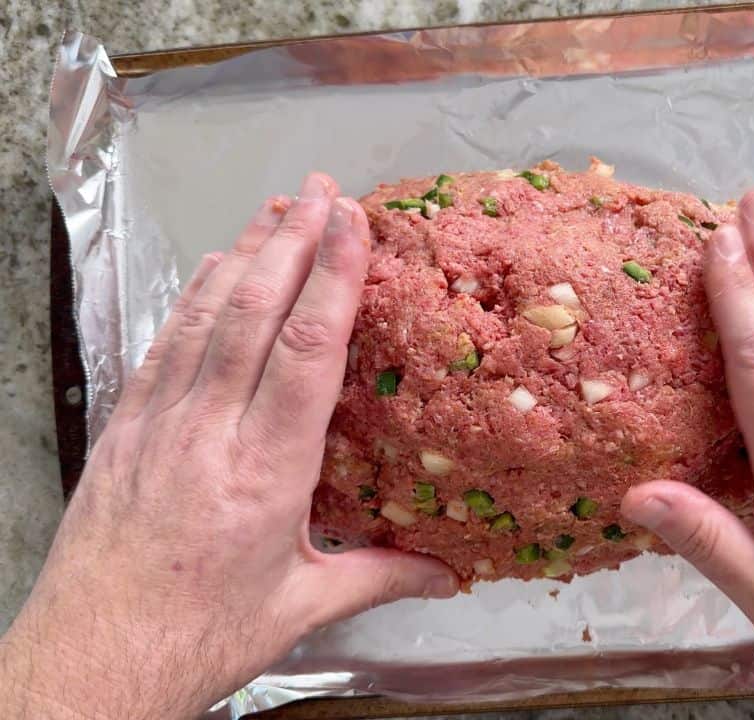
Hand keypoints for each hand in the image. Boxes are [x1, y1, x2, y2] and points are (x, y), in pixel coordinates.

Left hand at [0, 173, 458, 719]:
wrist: (92, 660)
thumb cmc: (196, 636)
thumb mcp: (299, 609)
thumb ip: (378, 577)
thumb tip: (448, 574)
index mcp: (264, 473)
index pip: (304, 353)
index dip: (332, 280)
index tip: (352, 226)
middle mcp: (208, 433)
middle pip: (252, 314)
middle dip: (291, 242)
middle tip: (322, 190)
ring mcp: (159, 424)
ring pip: (205, 317)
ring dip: (243, 254)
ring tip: (276, 207)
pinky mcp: (125, 429)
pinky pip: (164, 345)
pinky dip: (192, 297)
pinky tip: (213, 268)